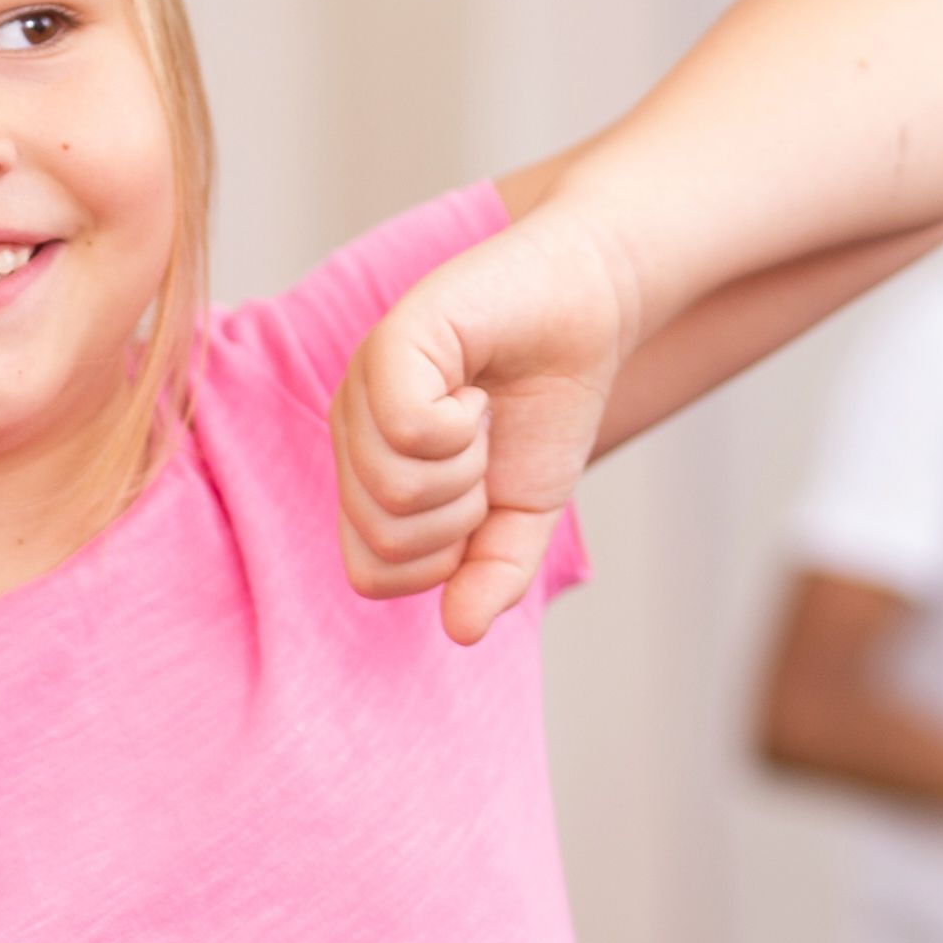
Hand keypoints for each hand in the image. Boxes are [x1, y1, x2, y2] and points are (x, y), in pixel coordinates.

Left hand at [338, 209, 643, 644]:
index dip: (441, 559)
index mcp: (370, 474)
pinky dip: (460, 425)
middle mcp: (352, 430)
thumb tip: (460, 632)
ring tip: (479, 414)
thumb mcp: (527, 512)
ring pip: (393, 489)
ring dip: (465, 467)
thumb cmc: (547, 403)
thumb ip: (493, 574)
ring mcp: (364, 385)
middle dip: (460, 516)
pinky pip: (406, 428)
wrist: (589, 309)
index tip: (482, 501)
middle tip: (485, 453)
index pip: (372, 573)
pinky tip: (474, 389)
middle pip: (383, 539)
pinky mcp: (391, 342)